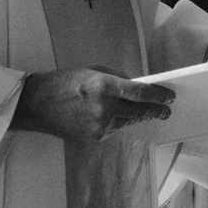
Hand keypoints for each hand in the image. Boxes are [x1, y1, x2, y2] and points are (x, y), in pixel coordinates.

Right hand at [12, 66, 174, 142]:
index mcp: (104, 86)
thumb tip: (137, 87)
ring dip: (138, 116)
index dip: (158, 95)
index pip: (139, 92)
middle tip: (166, 111)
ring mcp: (100, 125)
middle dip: (155, 111)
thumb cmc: (65, 82)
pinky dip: (119, 122)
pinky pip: (115, 128)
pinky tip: (117, 116)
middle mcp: (104, 107)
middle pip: (140, 111)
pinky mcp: (96, 136)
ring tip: (147, 112)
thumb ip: (117, 78)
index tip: (169, 97)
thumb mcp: (93, 71)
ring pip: (129, 121)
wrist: (38, 105)